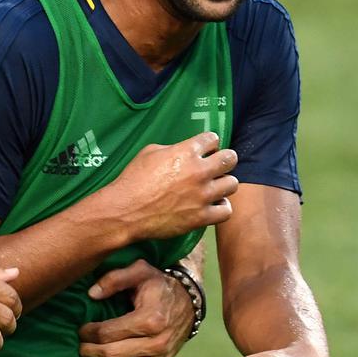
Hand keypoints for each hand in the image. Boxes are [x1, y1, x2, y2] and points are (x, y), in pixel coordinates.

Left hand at [77, 260, 193, 356]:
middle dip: (89, 351)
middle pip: (110, 354)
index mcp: (149, 319)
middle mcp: (156, 343)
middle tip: (80, 345)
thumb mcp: (140, 271)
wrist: (188, 304)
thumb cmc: (160, 286)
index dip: (88, 333)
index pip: (108, 333)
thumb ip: (114, 279)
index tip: (81, 329)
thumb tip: (91, 294)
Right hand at [107, 132, 238, 240]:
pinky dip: (221, 207)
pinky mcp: (202, 217)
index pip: (212, 139)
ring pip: (232, 184)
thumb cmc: (133, 179)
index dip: (209, 143)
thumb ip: (173, 149)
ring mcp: (202, 195)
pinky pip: (226, 210)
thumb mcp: (150, 152)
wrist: (125, 211)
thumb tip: (184, 151)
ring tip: (214, 187)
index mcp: (186, 152)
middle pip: (230, 159)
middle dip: (224, 160)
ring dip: (223, 184)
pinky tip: (212, 205)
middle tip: (216, 166)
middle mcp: (199, 172)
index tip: (206, 149)